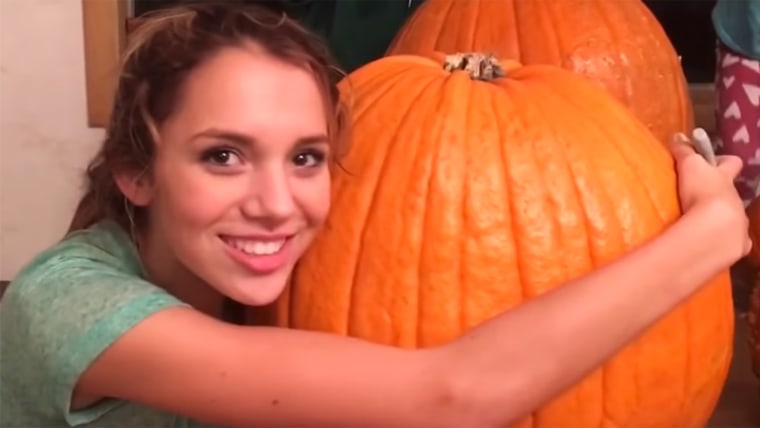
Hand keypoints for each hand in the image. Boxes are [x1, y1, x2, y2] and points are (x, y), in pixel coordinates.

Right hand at [669, 131, 750, 259]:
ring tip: (700, 225)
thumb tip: (678, 136)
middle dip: (722, 194)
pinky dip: (723, 243)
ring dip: (720, 220)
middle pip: (734, 192)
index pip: (732, 163)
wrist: (714, 229)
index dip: (724, 161)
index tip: (713, 161)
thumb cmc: (702, 191)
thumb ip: (685, 152)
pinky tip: (708, 246)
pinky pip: (732, 243)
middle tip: (702, 197)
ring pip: (734, 218)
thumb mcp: (690, 166)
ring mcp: (739, 223)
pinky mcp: (736, 245)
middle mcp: (736, 200)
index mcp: (725, 179)